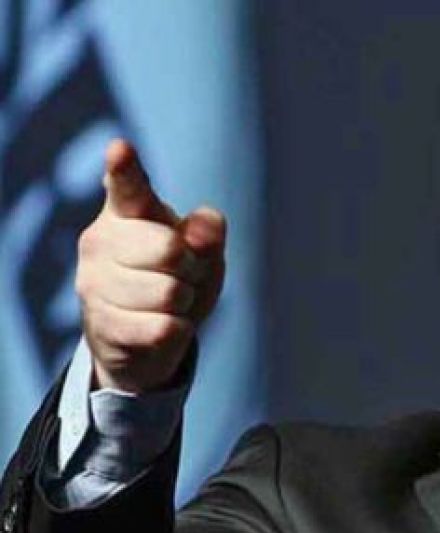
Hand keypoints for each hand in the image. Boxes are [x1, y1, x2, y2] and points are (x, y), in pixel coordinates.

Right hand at [76, 139, 226, 392]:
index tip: (120, 149)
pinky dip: (177, 331)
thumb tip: (204, 222)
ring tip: (167, 304)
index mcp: (127, 211)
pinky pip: (163, 328)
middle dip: (190, 269)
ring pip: (169, 293)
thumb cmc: (176, 280)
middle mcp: (99, 240)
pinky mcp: (101, 324)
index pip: (127, 185)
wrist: (145, 338)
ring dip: (183, 303)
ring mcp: (93, 283)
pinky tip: (158, 327)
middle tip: (179, 276)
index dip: (125, 167)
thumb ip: (208, 233)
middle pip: (170, 249)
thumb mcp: (203, 254)